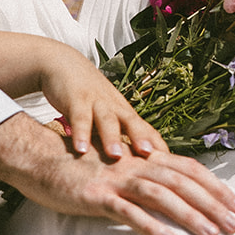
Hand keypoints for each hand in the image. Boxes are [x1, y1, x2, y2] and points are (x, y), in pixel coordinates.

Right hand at [0, 114, 234, 234]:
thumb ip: (140, 176)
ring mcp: (115, 179)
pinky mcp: (96, 195)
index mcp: (140, 158)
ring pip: (161, 196)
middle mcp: (134, 164)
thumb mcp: (114, 169)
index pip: (188, 169)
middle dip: (212, 204)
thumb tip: (167, 192)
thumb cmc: (77, 166)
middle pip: (182, 182)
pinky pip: (128, 212)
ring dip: (190, 216)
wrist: (38, 158)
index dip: (214, 186)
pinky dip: (151, 226)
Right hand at [33, 45, 166, 159]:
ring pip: (107, 120)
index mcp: (125, 114)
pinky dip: (80, 132)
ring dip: (112, 137)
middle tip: (150, 157)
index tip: (170, 169)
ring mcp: (96, 102)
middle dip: (142, 139)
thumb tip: (136, 170)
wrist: (64, 64)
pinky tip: (80, 149)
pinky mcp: (75, 99)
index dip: (159, 148)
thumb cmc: (90, 97)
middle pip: (132, 123)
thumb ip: (119, 139)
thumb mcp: (107, 117)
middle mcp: (114, 107)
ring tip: (115, 156)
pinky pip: (79, 117)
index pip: (147, 131)